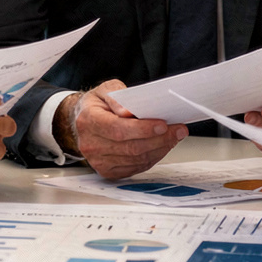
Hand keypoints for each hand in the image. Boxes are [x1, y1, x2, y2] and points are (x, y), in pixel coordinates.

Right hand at [61, 81, 187, 179]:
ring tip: (173, 137)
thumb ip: (117, 97)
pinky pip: (135, 168)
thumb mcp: (106, 90)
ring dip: (159, 149)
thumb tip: (128, 111)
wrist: (83, 120)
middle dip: (159, 139)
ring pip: (136, 160)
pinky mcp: (106, 171)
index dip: (143, 129)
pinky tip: (161, 147)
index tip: (163, 125)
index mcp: (88, 120)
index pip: (118, 129)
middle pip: (130, 147)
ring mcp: (97, 160)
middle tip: (178, 130)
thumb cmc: (97, 104)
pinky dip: (152, 158)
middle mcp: (90, 144)